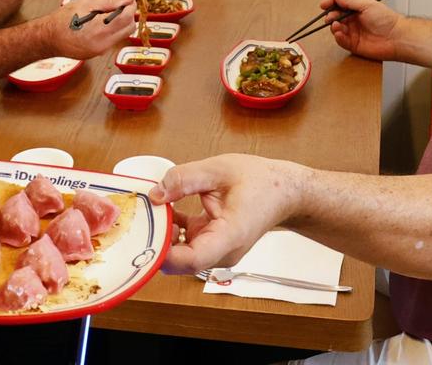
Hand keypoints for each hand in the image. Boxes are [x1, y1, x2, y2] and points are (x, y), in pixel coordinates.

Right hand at [48, 0, 134, 58]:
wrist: (48, 38)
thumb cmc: (62, 20)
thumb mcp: (86, 3)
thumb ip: (109, 1)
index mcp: (100, 29)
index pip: (127, 17)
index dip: (130, 6)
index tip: (128, 0)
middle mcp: (103, 43)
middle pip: (129, 29)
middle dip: (128, 16)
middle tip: (119, 6)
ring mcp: (101, 50)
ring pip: (122, 35)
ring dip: (120, 23)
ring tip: (105, 14)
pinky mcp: (98, 54)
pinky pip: (112, 41)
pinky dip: (111, 31)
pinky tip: (100, 24)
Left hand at [148, 154, 307, 273]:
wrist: (284, 193)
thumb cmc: (261, 183)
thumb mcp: (219, 170)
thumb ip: (185, 179)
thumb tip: (155, 194)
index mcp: (229, 236)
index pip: (191, 260)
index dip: (163, 252)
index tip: (147, 232)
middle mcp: (223, 252)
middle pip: (179, 260)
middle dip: (158, 239)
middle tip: (146, 212)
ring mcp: (216, 251)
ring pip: (179, 255)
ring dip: (164, 234)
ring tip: (157, 207)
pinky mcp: (211, 244)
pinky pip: (184, 245)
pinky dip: (172, 230)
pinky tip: (168, 209)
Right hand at [318, 0, 402, 60]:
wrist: (396, 37)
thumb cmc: (386, 19)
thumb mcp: (366, 5)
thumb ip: (349, 1)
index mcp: (357, 10)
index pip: (340, 5)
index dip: (331, 4)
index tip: (323, 5)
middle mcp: (354, 21)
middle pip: (336, 17)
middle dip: (331, 16)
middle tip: (329, 17)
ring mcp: (353, 33)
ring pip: (337, 29)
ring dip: (334, 27)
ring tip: (337, 25)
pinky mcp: (353, 45)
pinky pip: (341, 41)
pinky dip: (338, 37)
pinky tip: (339, 33)